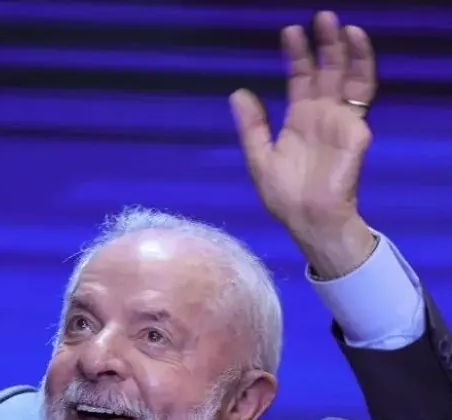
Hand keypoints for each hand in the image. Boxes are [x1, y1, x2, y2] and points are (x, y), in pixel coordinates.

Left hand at [229, 12, 376, 274]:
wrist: (306, 219)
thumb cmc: (284, 194)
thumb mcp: (259, 156)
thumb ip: (251, 125)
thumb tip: (237, 92)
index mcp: (299, 120)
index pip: (300, 79)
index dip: (296, 56)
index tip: (289, 31)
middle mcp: (322, 114)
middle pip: (326, 71)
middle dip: (323, 44)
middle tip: (319, 16)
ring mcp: (341, 120)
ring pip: (348, 76)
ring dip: (345, 50)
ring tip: (339, 24)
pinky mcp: (356, 129)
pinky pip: (361, 95)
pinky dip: (361, 68)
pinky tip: (355, 47)